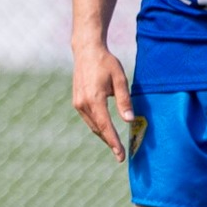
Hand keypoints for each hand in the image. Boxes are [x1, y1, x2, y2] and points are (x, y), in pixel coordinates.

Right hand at [71, 44, 133, 160]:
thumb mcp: (120, 79)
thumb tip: (129, 120)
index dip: (113, 141)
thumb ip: (124, 100)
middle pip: (98, 129)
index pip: (105, 126)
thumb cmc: (106, 63)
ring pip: (92, 125)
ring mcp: (77, 103)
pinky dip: (98, 126)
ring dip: (103, 135)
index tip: (120, 155)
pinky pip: (88, 119)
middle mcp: (83, 103)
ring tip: (115, 145)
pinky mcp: (77, 101)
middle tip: (120, 154)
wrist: (86, 51)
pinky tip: (106, 129)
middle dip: (109, 142)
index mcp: (94, 99)